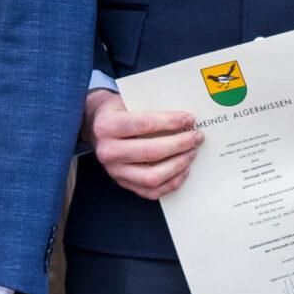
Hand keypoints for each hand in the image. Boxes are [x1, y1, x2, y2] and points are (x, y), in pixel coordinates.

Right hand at [86, 88, 201, 199]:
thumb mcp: (127, 102)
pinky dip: (172, 182)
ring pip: (152, 177)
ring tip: (192, 152)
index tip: (189, 119)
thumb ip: (151, 107)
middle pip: (150, 152)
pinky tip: (184, 169)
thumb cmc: (119, 112)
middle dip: (179, 144)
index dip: (169, 122)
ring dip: (178, 165)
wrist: (97, 130)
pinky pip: (152, 192)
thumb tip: (184, 117)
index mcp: (107, 126)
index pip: (143, 124)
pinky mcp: (124, 184)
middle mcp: (108, 151)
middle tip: (197, 137)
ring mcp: (115, 172)